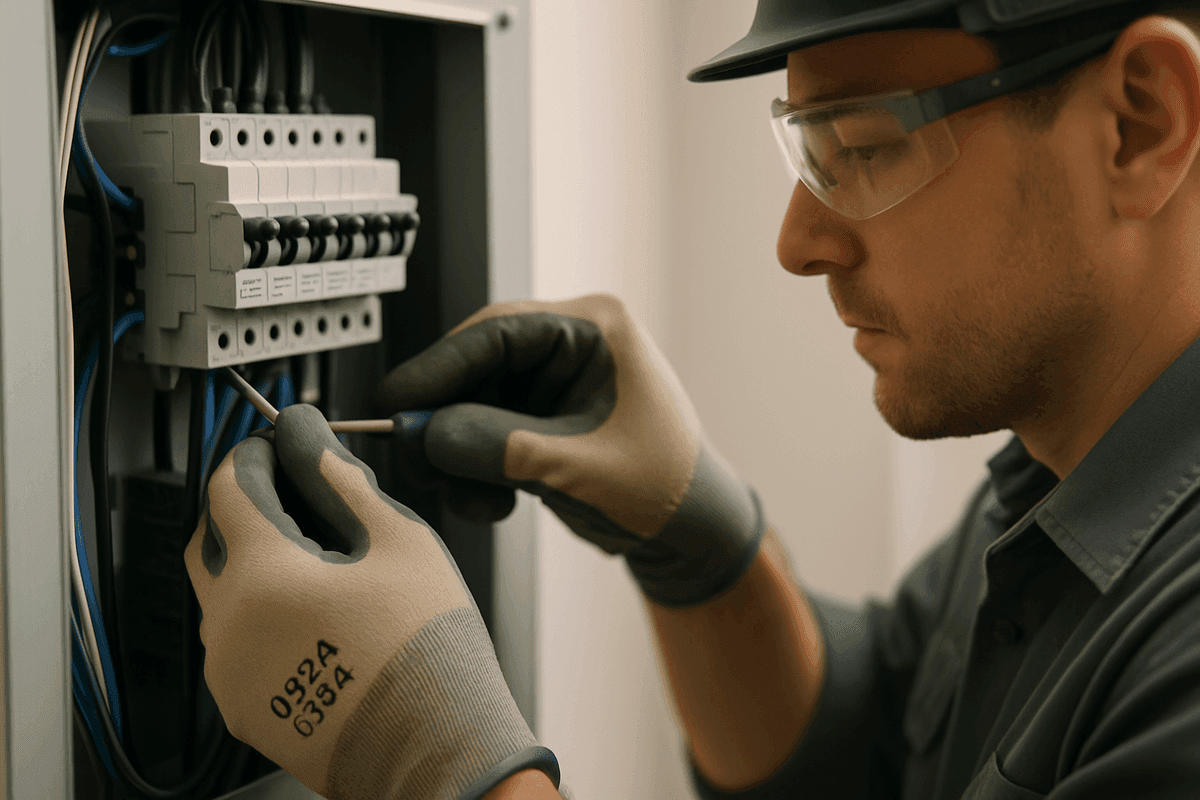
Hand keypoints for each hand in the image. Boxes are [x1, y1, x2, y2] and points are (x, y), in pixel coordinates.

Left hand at [185, 404, 557, 799]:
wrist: (437, 746)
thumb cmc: (427, 648)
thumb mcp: (397, 539)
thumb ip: (339, 478)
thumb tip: (307, 435)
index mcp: (262, 576)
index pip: (229, 486)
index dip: (256, 454)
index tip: (281, 446)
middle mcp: (228, 626)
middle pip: (210, 537)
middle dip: (245, 505)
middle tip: (300, 499)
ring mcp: (230, 674)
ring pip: (219, 593)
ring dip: (253, 562)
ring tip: (323, 564)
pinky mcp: (244, 708)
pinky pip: (234, 643)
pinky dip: (261, 614)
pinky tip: (318, 615)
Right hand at [373, 293, 763, 606]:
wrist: (692, 531)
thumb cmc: (667, 486)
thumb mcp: (581, 467)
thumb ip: (503, 447)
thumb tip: (429, 435)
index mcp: (593, 329)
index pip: (496, 332)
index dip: (438, 368)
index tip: (395, 401)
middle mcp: (569, 346)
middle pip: (476, 368)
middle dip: (444, 421)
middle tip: (420, 461)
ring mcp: (552, 385)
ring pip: (471, 406)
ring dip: (457, 456)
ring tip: (472, 500)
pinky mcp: (539, 421)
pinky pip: (482, 434)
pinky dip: (473, 470)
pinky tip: (492, 503)